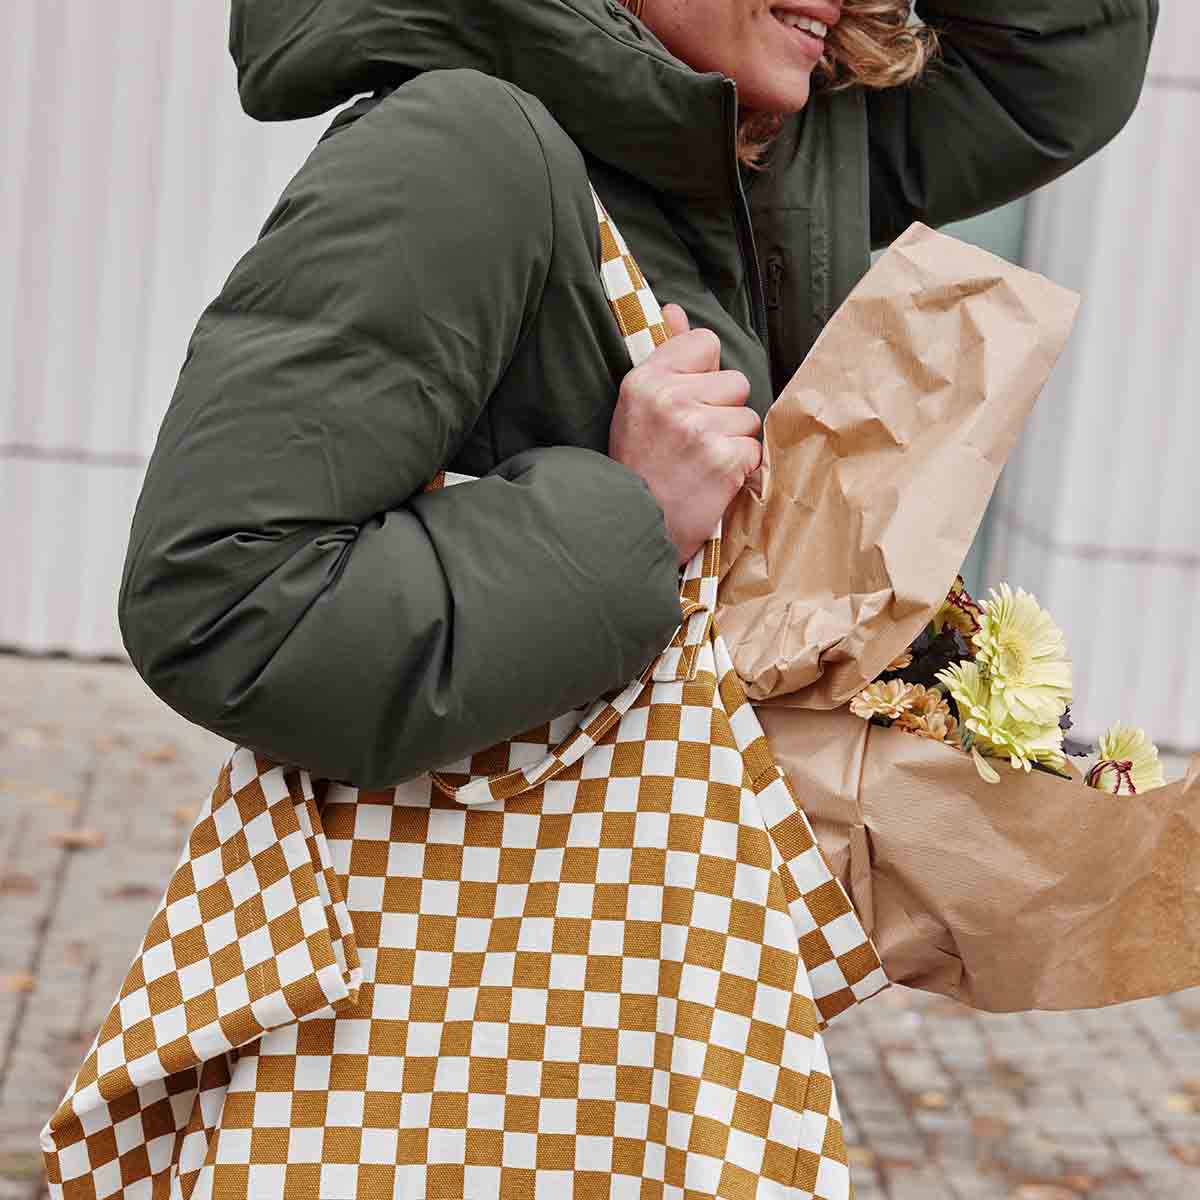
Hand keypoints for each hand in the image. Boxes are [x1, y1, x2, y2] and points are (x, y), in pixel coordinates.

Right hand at [609, 304, 761, 563]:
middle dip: (722, 409)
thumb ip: (665, 355)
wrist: (635, 523)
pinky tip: (712, 478)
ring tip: (701, 461)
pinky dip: (739, 468)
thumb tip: (674, 310)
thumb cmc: (638, 464)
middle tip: (692, 439)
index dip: (704, 372)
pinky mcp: (723, 459)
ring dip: (732, 440)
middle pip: (735, 381)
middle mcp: (672, 398)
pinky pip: (754, 448)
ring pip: (748, 416)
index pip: (705, 342)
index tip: (688, 399)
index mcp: (647, 380)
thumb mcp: (638, 405)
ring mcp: (699, 429)